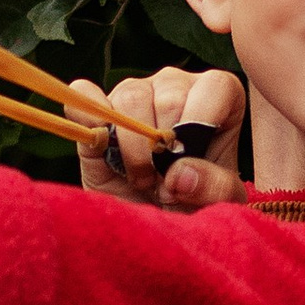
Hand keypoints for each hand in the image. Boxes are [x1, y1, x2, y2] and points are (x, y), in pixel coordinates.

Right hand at [70, 63, 246, 211]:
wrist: (155, 219)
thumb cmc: (195, 201)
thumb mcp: (219, 201)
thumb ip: (214, 186)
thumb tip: (180, 172)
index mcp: (217, 95)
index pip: (215, 88)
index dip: (201, 126)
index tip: (190, 162)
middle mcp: (175, 85)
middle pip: (169, 98)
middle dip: (165, 150)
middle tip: (164, 183)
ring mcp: (133, 92)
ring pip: (129, 99)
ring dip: (133, 150)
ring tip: (142, 178)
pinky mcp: (95, 106)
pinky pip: (84, 95)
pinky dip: (88, 118)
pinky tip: (103, 148)